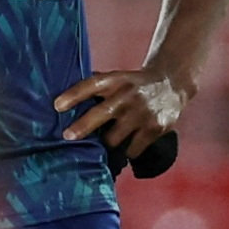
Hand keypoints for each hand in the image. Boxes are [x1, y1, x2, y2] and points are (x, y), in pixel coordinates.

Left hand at [55, 64, 186, 161]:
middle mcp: (128, 95)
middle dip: (82, 127)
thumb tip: (61, 101)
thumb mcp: (117, 77)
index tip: (56, 106)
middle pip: (101, 113)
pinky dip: (127, 151)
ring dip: (107, 143)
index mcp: (115, 80)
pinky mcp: (155, 128)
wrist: (171, 83)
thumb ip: (96, 86)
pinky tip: (125, 148)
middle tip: (67, 137)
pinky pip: (132, 149)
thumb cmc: (133, 84)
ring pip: (114, 138)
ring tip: (104, 144)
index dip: (73, 95)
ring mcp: (142, 112)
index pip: (92, 84)